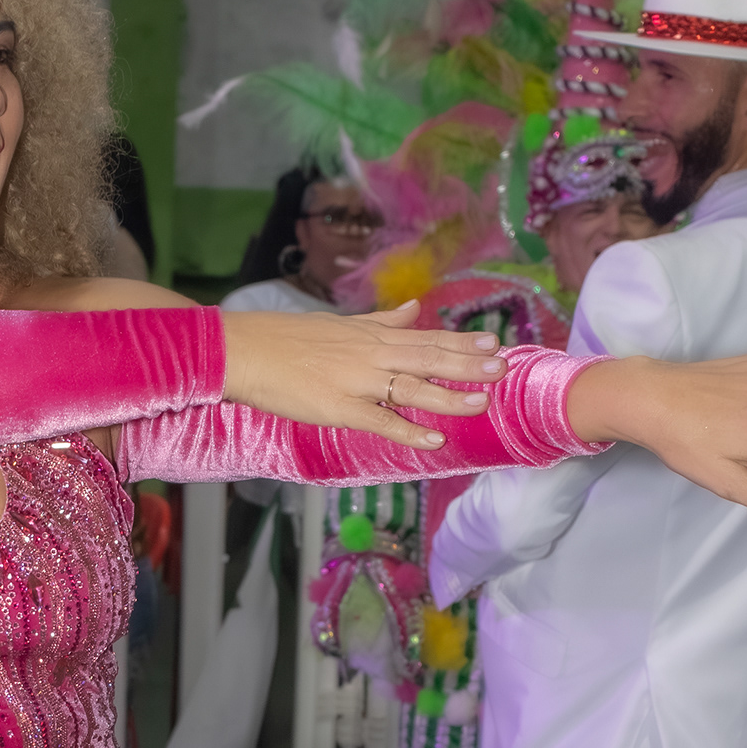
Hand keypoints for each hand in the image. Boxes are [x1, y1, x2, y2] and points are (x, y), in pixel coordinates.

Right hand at [221, 302, 508, 449]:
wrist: (243, 350)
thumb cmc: (284, 337)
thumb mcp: (339, 322)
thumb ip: (380, 320)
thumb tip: (414, 308)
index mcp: (369, 335)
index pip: (425, 337)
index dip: (461, 341)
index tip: (494, 342)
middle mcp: (369, 354)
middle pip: (427, 358)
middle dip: (468, 364)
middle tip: (504, 367)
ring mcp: (354, 381)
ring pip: (411, 387)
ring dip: (448, 395)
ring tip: (481, 401)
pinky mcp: (336, 407)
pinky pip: (379, 421)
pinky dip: (407, 430)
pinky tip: (433, 440)